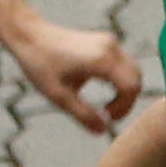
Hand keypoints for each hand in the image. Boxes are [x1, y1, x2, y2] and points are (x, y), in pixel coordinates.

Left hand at [4, 14, 139, 135]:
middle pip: (136, 78)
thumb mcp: (59, 96)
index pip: (131, 87)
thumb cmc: (40, 64)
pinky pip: (123, 63)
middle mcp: (109, 47)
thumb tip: (103, 130)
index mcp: (101, 60)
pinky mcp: (104, 40)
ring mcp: (108, 41)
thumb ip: (83, 115)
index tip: (106, 116)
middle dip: (127, 100)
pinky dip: (120, 79)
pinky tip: (103, 89)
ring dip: (125, 90)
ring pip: (132, 70)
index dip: (124, 108)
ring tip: (106, 104)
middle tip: (107, 114)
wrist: (29, 35)